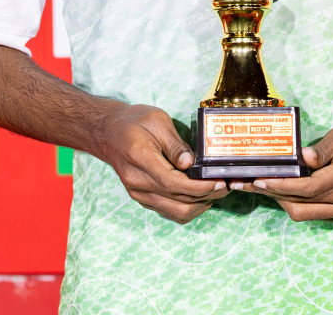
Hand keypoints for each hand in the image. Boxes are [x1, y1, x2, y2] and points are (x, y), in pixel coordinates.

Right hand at [96, 104, 228, 223]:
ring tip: (215, 191)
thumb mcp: (157, 120)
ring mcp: (139, 194)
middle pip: (179, 201)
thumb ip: (175, 144)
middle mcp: (138, 183)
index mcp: (140, 159)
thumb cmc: (133, 122)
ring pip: (176, 212)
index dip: (199, 187)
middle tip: (225, 185)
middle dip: (207, 196)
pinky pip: (170, 211)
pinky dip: (189, 207)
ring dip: (200, 205)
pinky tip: (200, 195)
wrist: (107, 132)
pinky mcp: (142, 198)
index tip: (219, 182)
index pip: (173, 183)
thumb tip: (191, 164)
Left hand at [241, 125, 332, 222]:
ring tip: (257, 188)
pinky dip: (294, 204)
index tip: (259, 180)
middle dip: (271, 194)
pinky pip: (312, 214)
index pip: (307, 187)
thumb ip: (321, 149)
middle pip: (301, 204)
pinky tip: (278, 191)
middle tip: (247, 183)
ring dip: (279, 201)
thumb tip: (301, 158)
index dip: (281, 186)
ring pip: (304, 213)